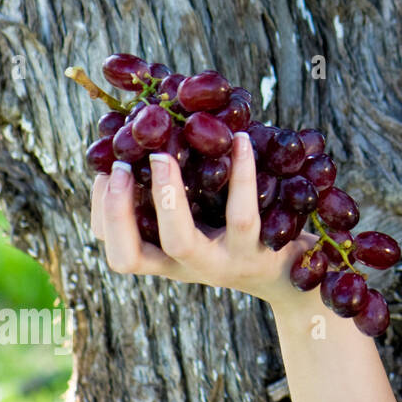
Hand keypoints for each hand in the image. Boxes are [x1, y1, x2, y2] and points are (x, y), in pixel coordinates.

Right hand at [89, 131, 319, 310]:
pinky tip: (240, 141)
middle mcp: (188, 268)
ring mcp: (222, 263)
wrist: (299, 271)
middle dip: (117, 211)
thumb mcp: (205, 218)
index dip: (102, 215)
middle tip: (120, 166)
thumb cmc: (244, 232)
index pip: (117, 252)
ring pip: (183, 240)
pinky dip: (241, 175)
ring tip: (163, 155)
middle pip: (131, 257)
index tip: (104, 171)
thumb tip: (151, 131)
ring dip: (166, 196)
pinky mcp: (258, 252)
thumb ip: (178, 192)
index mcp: (167, 260)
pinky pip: (244, 214)